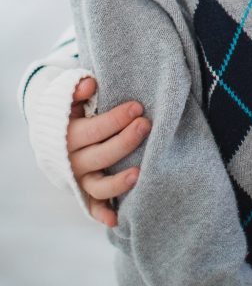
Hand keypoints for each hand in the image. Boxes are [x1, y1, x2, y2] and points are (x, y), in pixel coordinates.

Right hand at [67, 77, 150, 226]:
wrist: (52, 134)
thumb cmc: (70, 110)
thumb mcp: (68, 96)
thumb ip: (77, 89)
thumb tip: (90, 85)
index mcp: (67, 136)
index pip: (94, 130)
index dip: (116, 119)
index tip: (138, 107)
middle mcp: (71, 161)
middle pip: (100, 155)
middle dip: (125, 141)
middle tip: (146, 125)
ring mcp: (79, 179)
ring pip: (97, 186)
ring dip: (117, 183)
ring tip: (139, 172)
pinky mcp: (84, 192)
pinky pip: (93, 207)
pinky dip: (102, 214)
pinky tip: (116, 219)